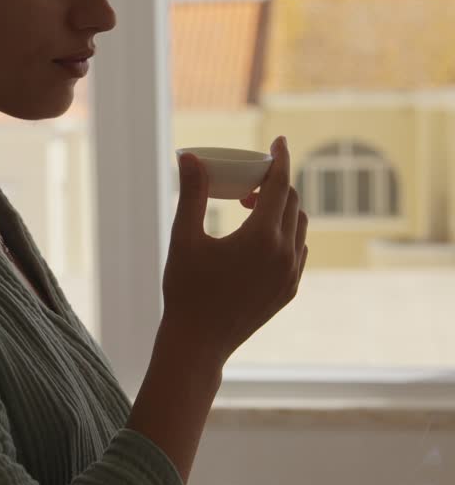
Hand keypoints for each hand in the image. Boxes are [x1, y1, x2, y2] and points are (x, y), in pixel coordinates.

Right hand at [162, 138, 307, 373]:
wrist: (198, 343)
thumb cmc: (186, 290)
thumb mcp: (184, 238)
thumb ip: (191, 194)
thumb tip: (191, 156)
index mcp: (262, 237)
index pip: (280, 184)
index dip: (280, 158)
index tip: (279, 140)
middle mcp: (285, 254)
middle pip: (291, 202)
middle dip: (275, 184)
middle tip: (248, 181)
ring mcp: (291, 275)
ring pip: (299, 226)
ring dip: (282, 208)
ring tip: (251, 208)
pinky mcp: (289, 291)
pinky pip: (298, 250)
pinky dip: (286, 233)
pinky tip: (261, 236)